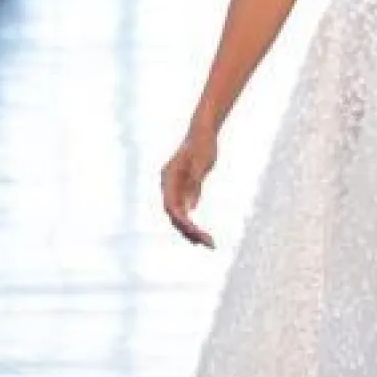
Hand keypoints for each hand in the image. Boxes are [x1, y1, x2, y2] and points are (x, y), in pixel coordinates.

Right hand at [160, 129, 216, 246]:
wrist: (202, 133)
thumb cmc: (202, 146)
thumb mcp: (201, 163)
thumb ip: (194, 183)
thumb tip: (191, 207)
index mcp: (169, 178)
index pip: (171, 206)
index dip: (182, 222)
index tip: (195, 233)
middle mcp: (168, 185)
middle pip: (175, 214)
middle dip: (189, 231)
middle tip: (208, 243)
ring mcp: (175, 188)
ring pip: (179, 215)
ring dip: (191, 230)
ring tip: (208, 243)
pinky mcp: (184, 190)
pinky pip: (185, 210)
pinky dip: (193, 223)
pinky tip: (202, 235)